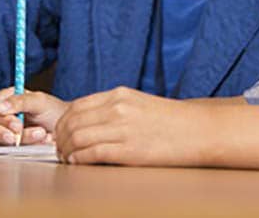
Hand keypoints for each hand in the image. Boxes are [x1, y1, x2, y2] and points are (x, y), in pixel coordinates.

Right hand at [0, 87, 67, 144]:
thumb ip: (20, 101)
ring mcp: (2, 130)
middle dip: (0, 132)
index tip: (17, 126)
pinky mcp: (7, 145)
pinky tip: (41, 141)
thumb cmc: (53, 110)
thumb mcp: (40, 101)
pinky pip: (6, 149)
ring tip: (41, 134)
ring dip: (19, 139)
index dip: (1, 120)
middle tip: (17, 138)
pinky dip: (25, 147)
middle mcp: (0, 113)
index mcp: (5, 98)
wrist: (66, 128)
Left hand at [55, 86, 208, 165]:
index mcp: (119, 95)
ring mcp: (123, 129)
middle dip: (61, 139)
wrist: (198, 130)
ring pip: (78, 138)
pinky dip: (79, 160)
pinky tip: (78, 163)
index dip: (63, 123)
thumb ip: (114, 108)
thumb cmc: (172, 120)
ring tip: (68, 159)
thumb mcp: (139, 103)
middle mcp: (117, 108)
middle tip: (60, 150)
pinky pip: (92, 154)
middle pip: (73, 123)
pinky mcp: (129, 150)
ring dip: (67, 151)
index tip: (61, 134)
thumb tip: (89, 122)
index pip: (76, 106)